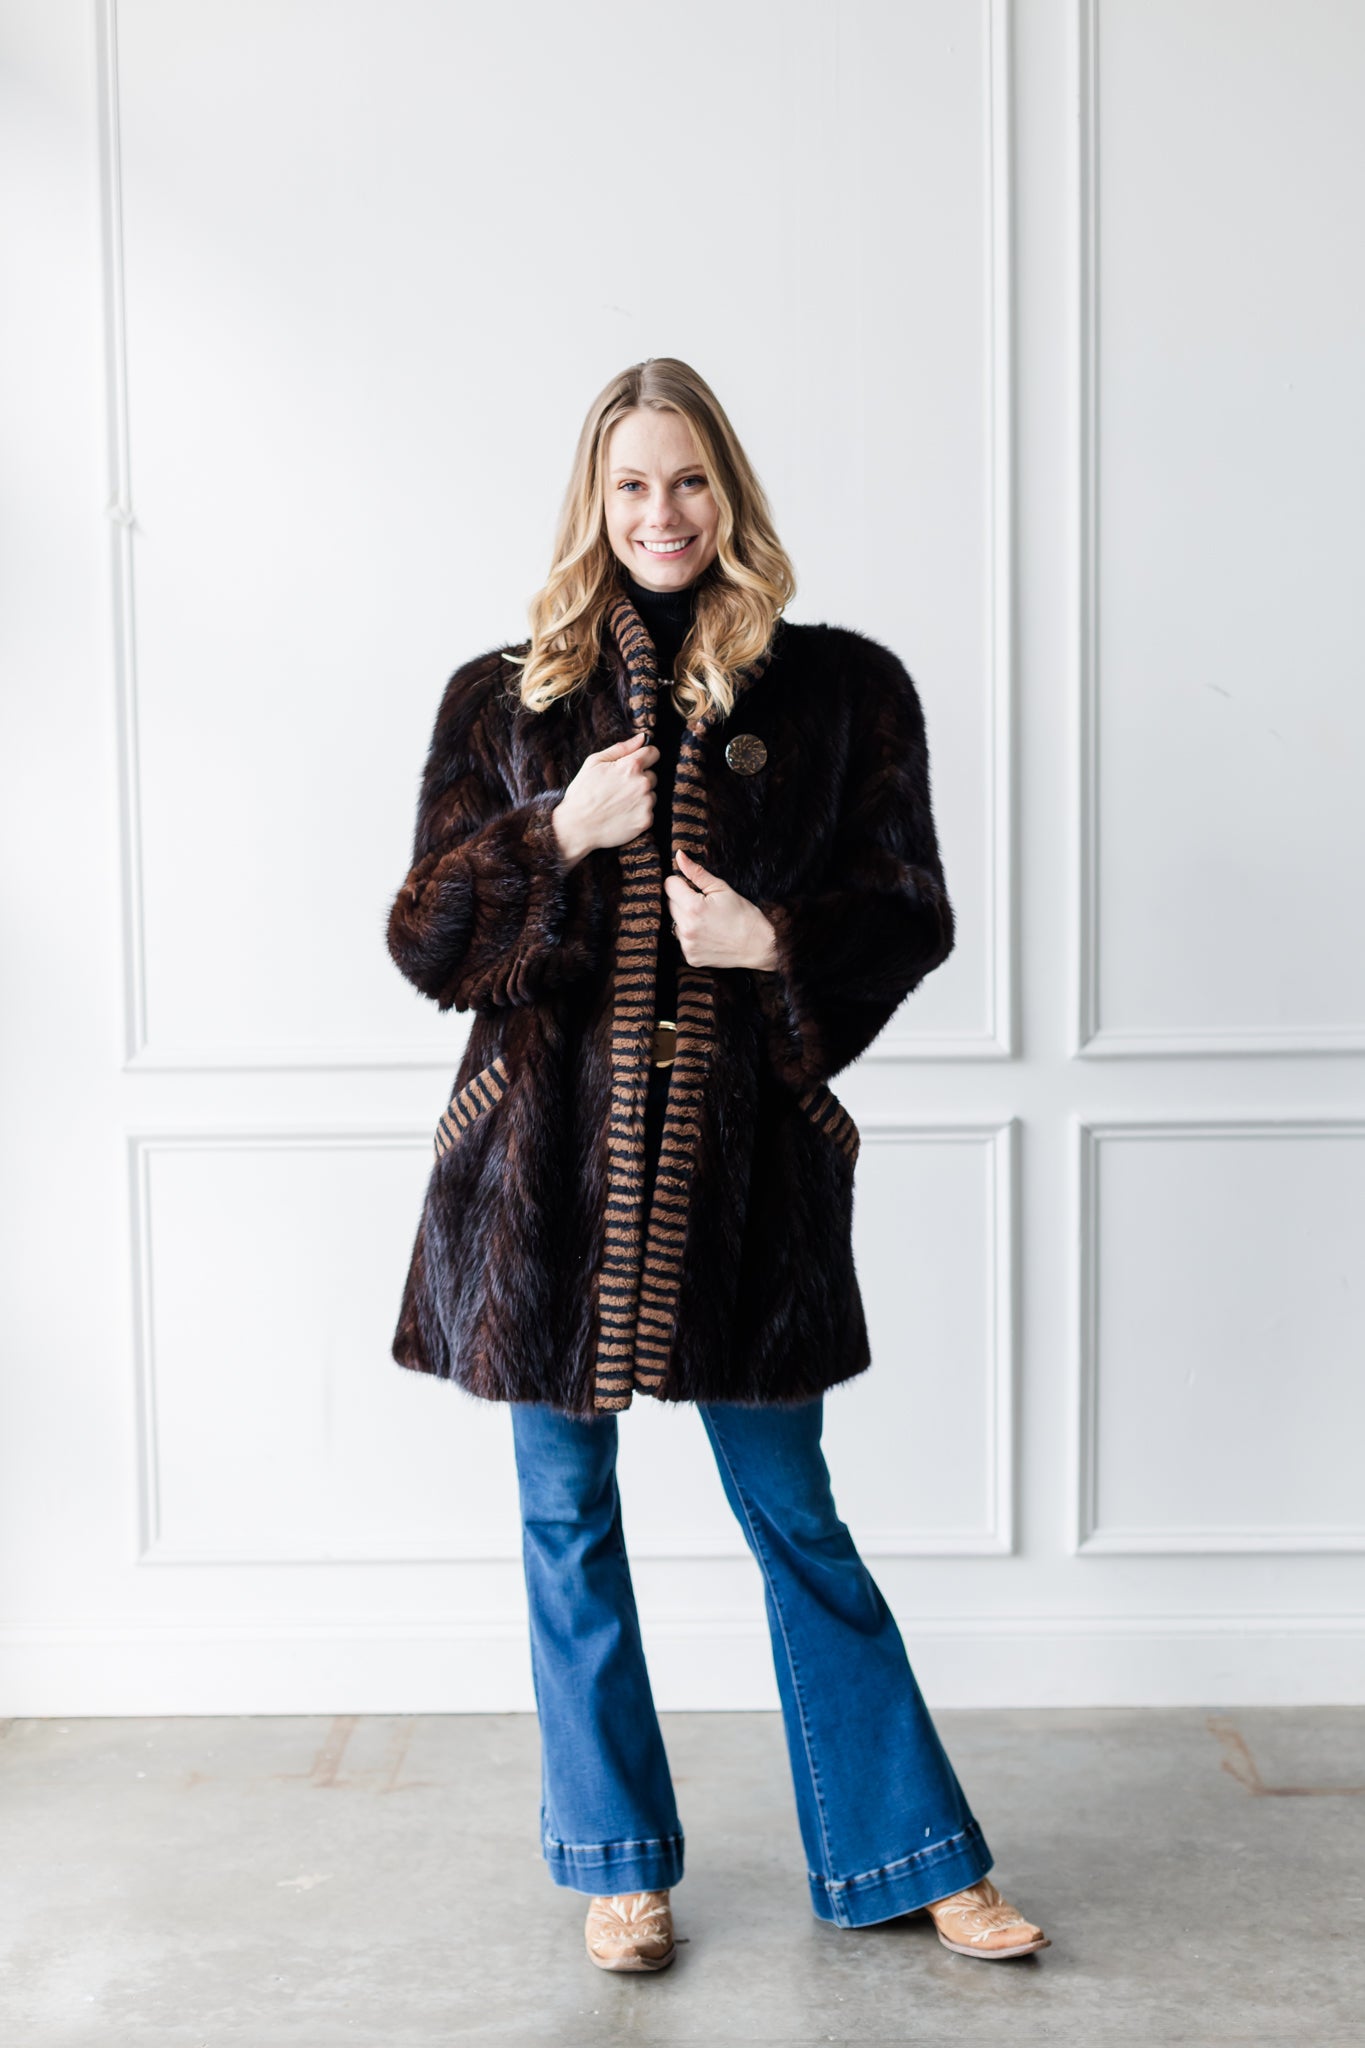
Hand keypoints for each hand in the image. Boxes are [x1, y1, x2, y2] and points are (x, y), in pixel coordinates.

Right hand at [551, 731, 657, 868]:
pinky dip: (638, 813)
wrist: (576, 826)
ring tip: (618, 803)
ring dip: (640, 797)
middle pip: (652, 775)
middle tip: (618, 789)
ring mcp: (646, 803)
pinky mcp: (646, 820)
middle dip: (639, 779)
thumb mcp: (594, 762)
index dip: (644, 757)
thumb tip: (642, 737)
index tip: (635, 765)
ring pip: (651, 794)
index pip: (653, 753)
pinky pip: (649, 812)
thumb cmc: (582, 792)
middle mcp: (642, 783)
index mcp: (631, 765)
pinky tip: (622, 815)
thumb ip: (621, 748)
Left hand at [664, 850, 780, 970]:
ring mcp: (687, 945)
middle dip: (682, 899)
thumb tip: (679, 855)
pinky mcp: (690, 957)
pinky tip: (707, 933)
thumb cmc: (744, 915)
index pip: (670, 885)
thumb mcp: (722, 889)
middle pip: (669, 903)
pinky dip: (690, 935)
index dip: (681, 882)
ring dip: (684, 918)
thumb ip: (697, 872)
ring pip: (674, 922)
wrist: (758, 945)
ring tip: (707, 920)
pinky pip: (681, 940)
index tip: (694, 887)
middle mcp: (686, 928)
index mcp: (693, 907)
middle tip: (704, 904)